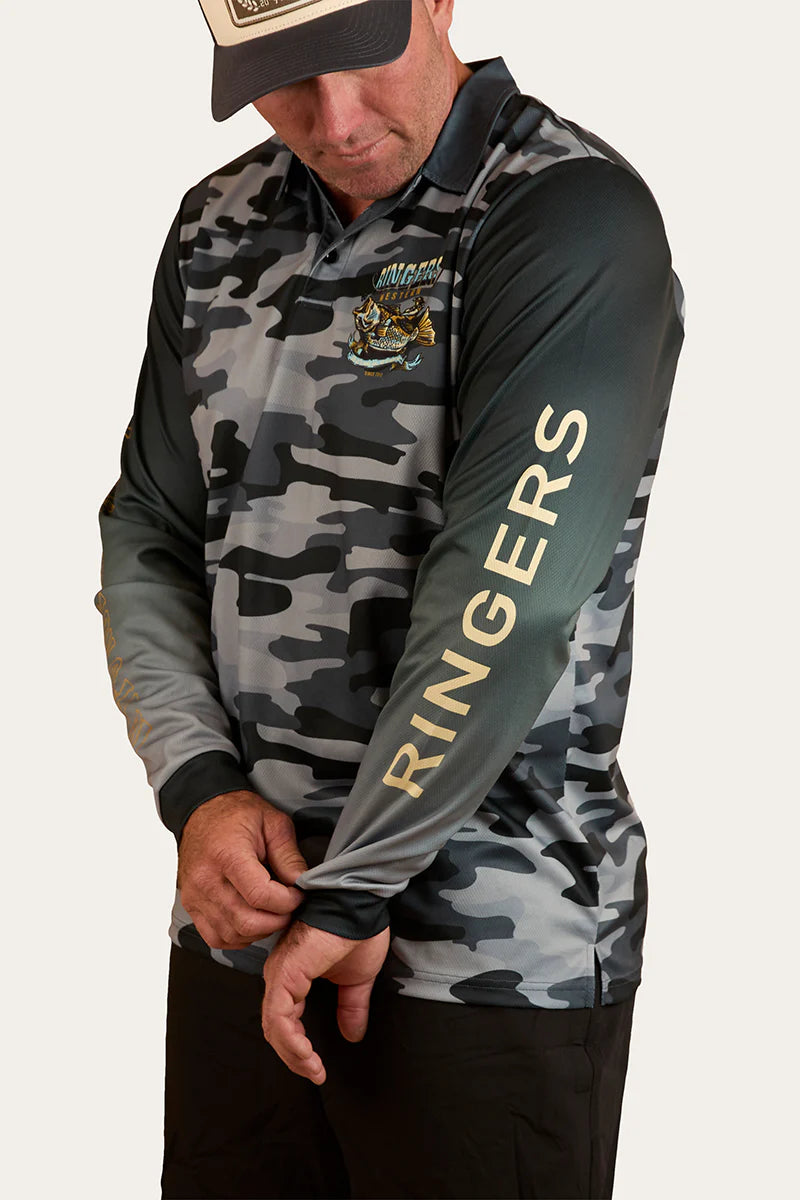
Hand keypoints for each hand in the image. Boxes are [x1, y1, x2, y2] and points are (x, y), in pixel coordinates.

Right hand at [177, 790, 307, 950]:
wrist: (203, 810)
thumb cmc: (237, 814)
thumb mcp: (273, 823)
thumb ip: (289, 856)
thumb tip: (302, 884)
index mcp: (228, 855)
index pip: (260, 896)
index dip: (287, 902)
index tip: (297, 894)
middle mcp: (206, 879)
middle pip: (247, 921)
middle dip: (277, 920)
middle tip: (288, 907)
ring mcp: (195, 895)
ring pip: (232, 935)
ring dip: (259, 931)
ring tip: (271, 913)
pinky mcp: (191, 905)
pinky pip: (215, 938)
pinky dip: (238, 937)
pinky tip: (251, 922)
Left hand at [261, 920, 390, 1084]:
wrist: (361, 904)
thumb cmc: (358, 929)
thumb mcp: (356, 979)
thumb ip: (351, 1006)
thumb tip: (352, 1035)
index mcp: (291, 975)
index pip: (283, 1020)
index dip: (297, 1048)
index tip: (317, 1069)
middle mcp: (279, 975)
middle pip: (275, 1027)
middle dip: (294, 1056)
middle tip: (315, 1073)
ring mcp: (280, 973)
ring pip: (274, 1026)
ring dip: (293, 1054)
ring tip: (313, 1069)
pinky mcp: (286, 973)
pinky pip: (279, 1016)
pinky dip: (291, 1041)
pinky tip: (308, 1055)